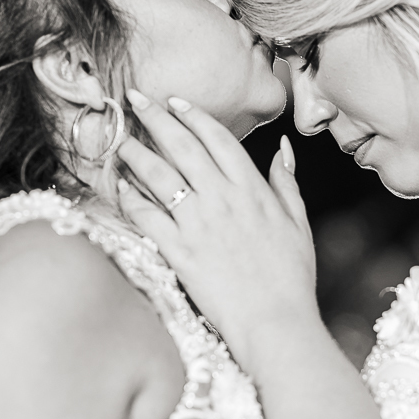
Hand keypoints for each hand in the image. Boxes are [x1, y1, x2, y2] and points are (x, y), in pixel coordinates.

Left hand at [116, 90, 317, 363]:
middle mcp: (223, 199)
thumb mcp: (298, 223)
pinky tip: (119, 187)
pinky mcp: (180, 252)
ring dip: (136, 153)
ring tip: (119, 138)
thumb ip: (287, 182)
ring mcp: (199, 225)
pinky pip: (148, 218)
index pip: (218, 139)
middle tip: (134, 97)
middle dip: (156, 118)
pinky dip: (131, 199)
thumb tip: (282, 147)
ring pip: (160, 177)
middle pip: (183, 147)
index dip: (193, 115)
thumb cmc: (291, 276)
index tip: (175, 101)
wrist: (275, 321)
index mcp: (253, 189)